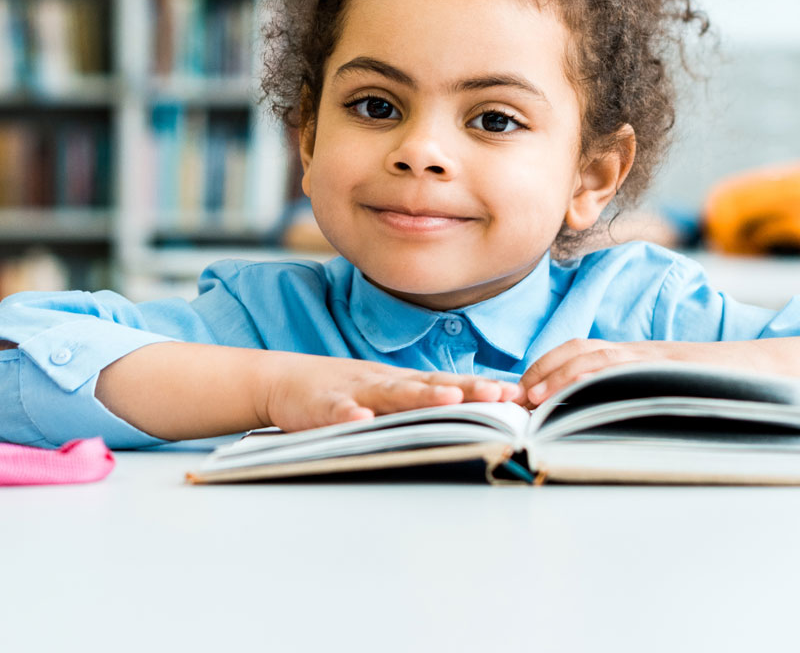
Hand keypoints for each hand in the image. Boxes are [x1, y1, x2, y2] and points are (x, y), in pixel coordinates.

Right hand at [263, 353, 523, 432]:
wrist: (282, 379)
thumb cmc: (340, 392)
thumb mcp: (382, 395)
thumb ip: (415, 405)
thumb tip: (462, 416)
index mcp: (401, 383)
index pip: (447, 384)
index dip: (480, 388)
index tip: (517, 394)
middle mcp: (384, 382)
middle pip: (429, 385)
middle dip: (465, 390)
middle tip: (499, 395)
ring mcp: (354, 391)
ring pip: (391, 393)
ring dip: (420, 397)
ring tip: (449, 401)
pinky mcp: (322, 405)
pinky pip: (336, 411)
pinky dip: (348, 415)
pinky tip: (359, 421)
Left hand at [519, 338, 753, 408]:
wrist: (771, 374)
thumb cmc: (720, 388)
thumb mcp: (667, 388)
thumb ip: (633, 394)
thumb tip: (593, 420)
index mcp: (635, 357)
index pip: (580, 350)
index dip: (547, 365)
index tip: (523, 388)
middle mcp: (640, 353)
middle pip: (579, 348)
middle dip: (542, 369)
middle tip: (518, 395)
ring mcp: (655, 360)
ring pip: (597, 357)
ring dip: (560, 375)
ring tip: (536, 398)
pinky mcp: (672, 370)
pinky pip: (629, 370)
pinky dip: (600, 379)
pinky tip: (580, 393)